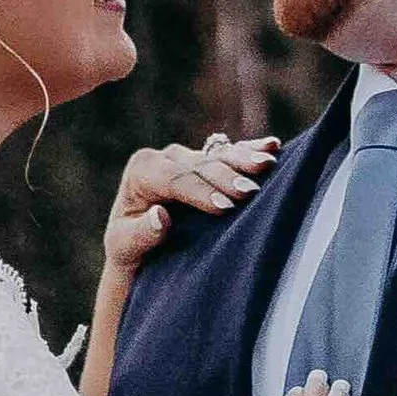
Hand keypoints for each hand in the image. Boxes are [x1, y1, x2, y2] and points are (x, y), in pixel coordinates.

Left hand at [104, 134, 278, 277]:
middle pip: (200, 165)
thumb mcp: (124, 247)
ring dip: (244, 159)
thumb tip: (160, 216)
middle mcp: (164, 158)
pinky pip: (230, 153)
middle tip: (251, 192)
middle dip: (226, 177)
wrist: (138, 247)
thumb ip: (140, 233)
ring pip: (218, 155)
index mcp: (141, 171)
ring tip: (268, 165)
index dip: (200, 192)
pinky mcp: (204, 160)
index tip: (225, 208)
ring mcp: (186, 156)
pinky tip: (272, 146)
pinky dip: (250, 150)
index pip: (174, 179)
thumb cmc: (129, 249)